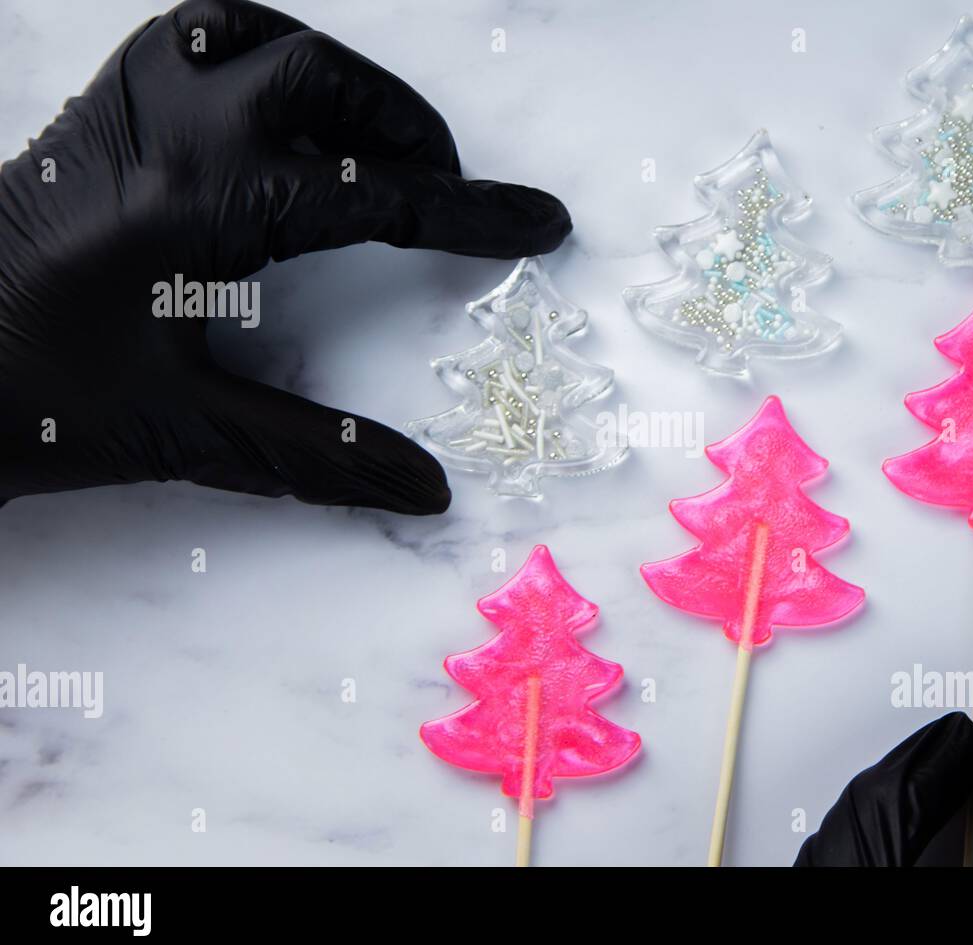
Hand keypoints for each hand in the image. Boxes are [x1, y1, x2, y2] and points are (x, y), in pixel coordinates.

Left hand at [0, 0, 571, 513]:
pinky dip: (265, 56)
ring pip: (260, 36)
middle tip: (448, 188)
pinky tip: (281, 111)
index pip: (368, 199)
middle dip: (409, 131)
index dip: (468, 214)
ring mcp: (122, 109)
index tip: (539, 221)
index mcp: (194, 211)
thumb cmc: (33, 401)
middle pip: (322, 83)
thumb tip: (429, 488)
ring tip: (377, 140)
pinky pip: (199, 39)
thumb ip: (317, 457)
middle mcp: (162, 136)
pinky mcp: (99, 111)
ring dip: (340, 80)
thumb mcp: (184, 433)